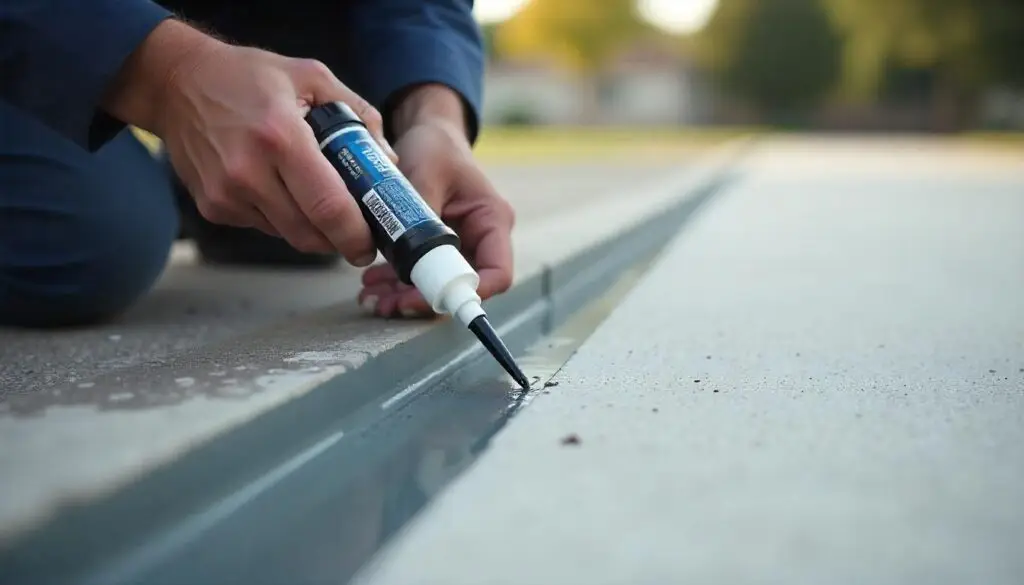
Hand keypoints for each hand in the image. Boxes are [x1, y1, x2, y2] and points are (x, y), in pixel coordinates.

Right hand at [103, 19, 397, 266]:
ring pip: (288, 235)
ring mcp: (226, 194)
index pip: (327, 207)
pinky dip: (282, 218)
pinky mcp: (213, 207)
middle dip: (339, 239)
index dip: (355, 234)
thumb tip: (386, 161)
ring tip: (318, 200)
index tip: (371, 242)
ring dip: (312, 229)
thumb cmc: (246, 77)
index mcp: (280, 137)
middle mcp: (249, 172)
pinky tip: (280, 189)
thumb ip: (358, 114)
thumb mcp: (311, 77)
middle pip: (309, 234)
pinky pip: (264, 227)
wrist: (176, 83)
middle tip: (356, 232)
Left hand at [357, 117, 515, 317]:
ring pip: (438, 286)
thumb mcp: (426, 173)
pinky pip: (421, 274)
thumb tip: (407, 254)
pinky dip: (396, 283)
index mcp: (492, 221)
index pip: (496, 273)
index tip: (429, 298)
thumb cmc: (436, 147)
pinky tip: (372, 283)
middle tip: (387, 304)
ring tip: (371, 296)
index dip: (468, 294)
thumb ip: (421, 213)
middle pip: (461, 286)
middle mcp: (480, 240)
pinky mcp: (435, 248)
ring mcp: (458, 247)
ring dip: (404, 296)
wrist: (427, 135)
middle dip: (424, 301)